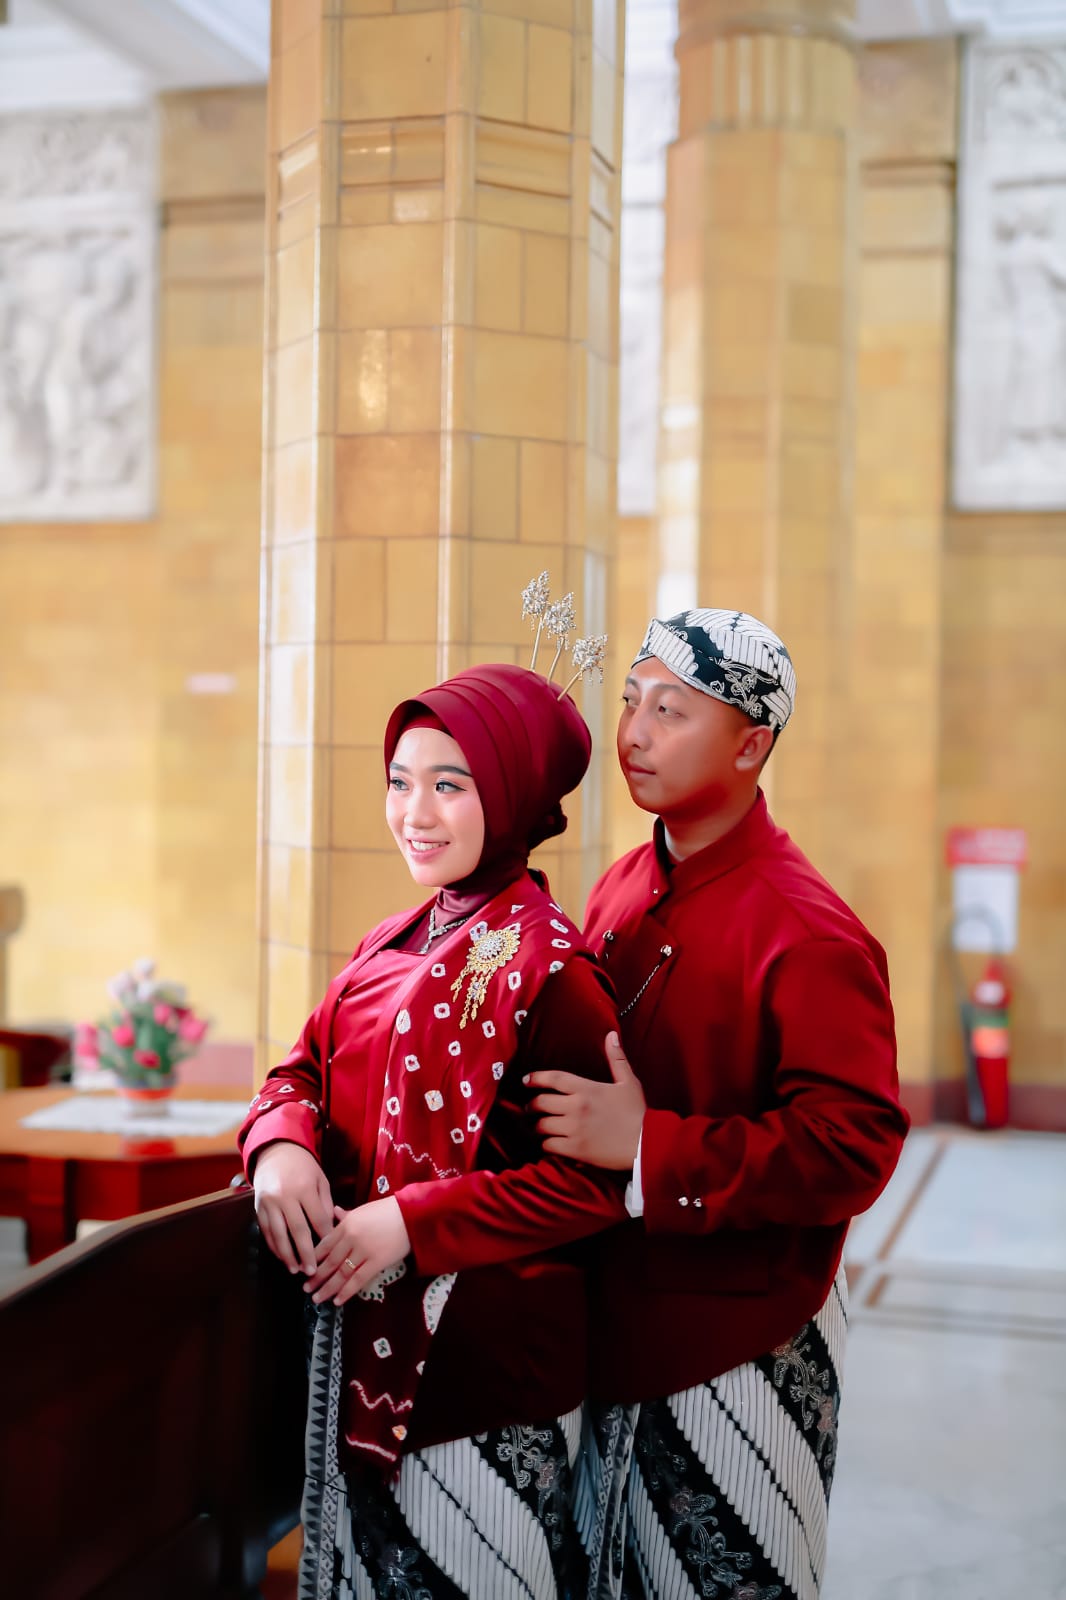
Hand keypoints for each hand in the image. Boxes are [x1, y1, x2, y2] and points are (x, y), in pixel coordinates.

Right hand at [253, 1141, 333, 1274]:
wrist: (275, 1151)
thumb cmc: (303, 1166)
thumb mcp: (320, 1179)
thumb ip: (324, 1203)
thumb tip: (329, 1229)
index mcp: (303, 1188)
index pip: (317, 1219)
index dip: (325, 1237)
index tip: (331, 1251)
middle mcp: (284, 1196)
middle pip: (297, 1231)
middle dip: (306, 1254)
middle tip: (312, 1271)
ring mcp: (269, 1203)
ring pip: (278, 1235)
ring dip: (287, 1255)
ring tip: (296, 1270)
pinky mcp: (258, 1208)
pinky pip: (267, 1232)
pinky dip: (274, 1247)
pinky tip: (283, 1256)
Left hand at [304, 1196, 411, 1306]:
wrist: (411, 1215)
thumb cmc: (387, 1211)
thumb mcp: (363, 1210)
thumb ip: (346, 1215)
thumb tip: (334, 1212)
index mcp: (346, 1224)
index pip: (325, 1245)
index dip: (314, 1259)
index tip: (305, 1270)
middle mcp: (351, 1238)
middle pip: (330, 1261)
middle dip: (317, 1276)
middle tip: (306, 1288)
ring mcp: (363, 1251)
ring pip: (341, 1273)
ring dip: (328, 1287)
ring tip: (317, 1298)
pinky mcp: (376, 1262)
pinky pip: (358, 1280)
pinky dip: (346, 1292)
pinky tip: (337, 1300)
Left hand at [524, 1031, 645, 1169]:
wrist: (646, 1144)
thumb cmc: (638, 1112)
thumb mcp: (629, 1082)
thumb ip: (616, 1058)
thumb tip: (610, 1035)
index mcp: (586, 1088)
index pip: (553, 1078)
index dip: (536, 1078)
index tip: (525, 1080)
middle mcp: (576, 1107)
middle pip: (541, 1102)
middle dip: (532, 1105)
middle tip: (531, 1107)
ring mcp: (574, 1129)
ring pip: (541, 1126)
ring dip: (537, 1126)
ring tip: (539, 1127)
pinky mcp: (575, 1149)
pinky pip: (549, 1146)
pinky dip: (546, 1144)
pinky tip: (550, 1143)